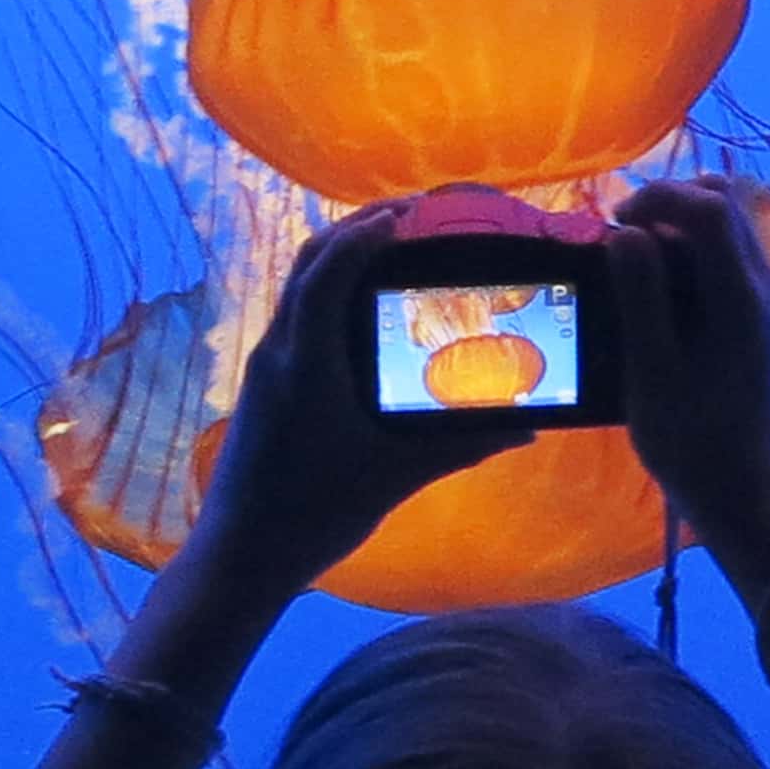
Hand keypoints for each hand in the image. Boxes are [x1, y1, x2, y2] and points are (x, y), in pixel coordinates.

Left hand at [188, 205, 547, 593]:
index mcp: (307, 361)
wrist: (243, 554)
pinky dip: (329, 291)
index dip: (367, 233)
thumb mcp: (398, 475)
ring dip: (339, 257)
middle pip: (309, 261)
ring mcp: (267, 365)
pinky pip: (297, 315)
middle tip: (411, 217)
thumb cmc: (317, 514)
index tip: (412, 215)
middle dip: (356, 228)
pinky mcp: (265, 384)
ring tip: (392, 249)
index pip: (330, 269)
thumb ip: (463, 444)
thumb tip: (526, 430)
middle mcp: (280, 350)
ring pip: (298, 286)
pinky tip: (365, 310)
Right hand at [609, 176, 769, 558]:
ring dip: (679, 226)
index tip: (611, 227)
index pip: (709, 206)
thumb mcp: (654, 371)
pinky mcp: (755, 316)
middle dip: (668, 203)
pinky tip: (654, 290)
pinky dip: (690, 253)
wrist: (744, 491)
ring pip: (728, 226)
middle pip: (725, 201)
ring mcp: (764, 299)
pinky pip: (725, 257)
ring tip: (632, 262)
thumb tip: (627, 233)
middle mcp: (763, 285)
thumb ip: (642, 297)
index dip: (657, 198)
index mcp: (741, 294)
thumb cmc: (693, 441)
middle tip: (620, 239)